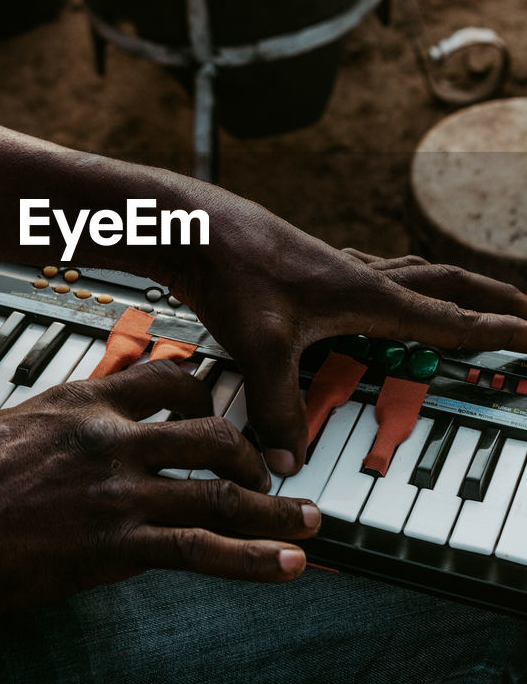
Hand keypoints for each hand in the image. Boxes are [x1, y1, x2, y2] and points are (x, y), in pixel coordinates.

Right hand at [0, 361, 320, 622]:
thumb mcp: (3, 429)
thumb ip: (54, 423)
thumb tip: (73, 427)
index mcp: (81, 402)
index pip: (166, 377)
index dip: (203, 392)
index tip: (217, 409)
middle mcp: (110, 438)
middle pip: (210, 430)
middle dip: (249, 454)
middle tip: (268, 475)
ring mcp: (119, 492)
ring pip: (220, 489)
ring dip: (275, 509)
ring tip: (311, 522)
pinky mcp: (117, 546)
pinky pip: (202, 549)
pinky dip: (253, 561)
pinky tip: (288, 567)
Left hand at [169, 194, 526, 475]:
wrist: (191, 224)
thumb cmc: (229, 267)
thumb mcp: (260, 345)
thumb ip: (279, 406)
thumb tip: (290, 459)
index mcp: (366, 294)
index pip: (449, 318)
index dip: (496, 331)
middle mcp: (358, 277)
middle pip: (443, 285)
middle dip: (488, 300)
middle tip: (525, 312)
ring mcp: (334, 269)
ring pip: (411, 276)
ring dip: (448, 289)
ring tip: (470, 300)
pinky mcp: (308, 269)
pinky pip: (373, 275)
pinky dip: (397, 286)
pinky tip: (379, 296)